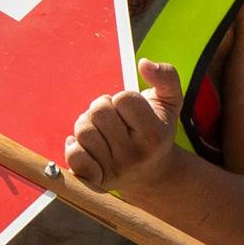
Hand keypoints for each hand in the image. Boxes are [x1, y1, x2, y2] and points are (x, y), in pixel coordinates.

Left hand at [64, 59, 183, 196]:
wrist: (153, 174)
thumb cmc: (157, 130)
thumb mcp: (170, 102)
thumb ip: (165, 76)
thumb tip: (144, 63)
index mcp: (154, 135)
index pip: (123, 99)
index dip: (123, 99)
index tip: (131, 111)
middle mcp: (135, 155)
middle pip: (98, 112)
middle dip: (102, 108)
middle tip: (114, 120)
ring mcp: (115, 170)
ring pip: (83, 130)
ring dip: (88, 125)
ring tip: (102, 132)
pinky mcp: (96, 180)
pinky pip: (74, 157)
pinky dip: (73, 146)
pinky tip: (84, 145)